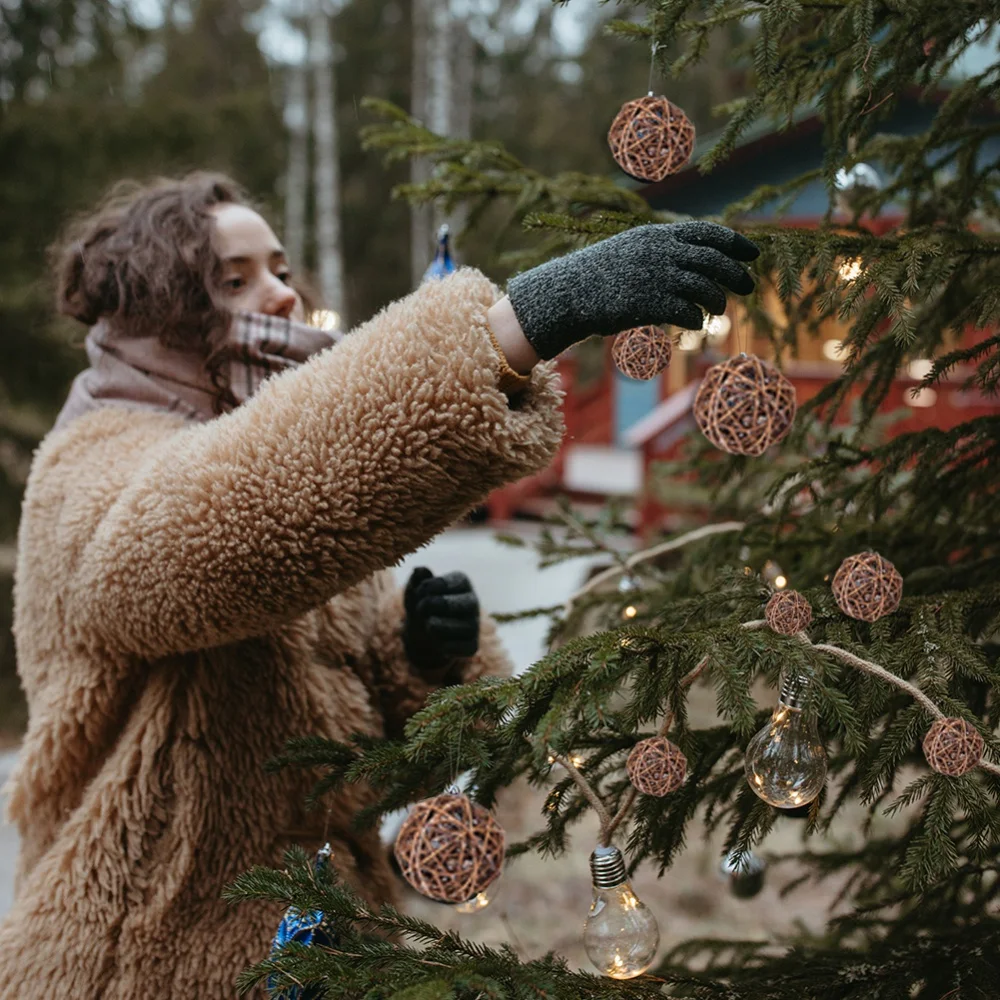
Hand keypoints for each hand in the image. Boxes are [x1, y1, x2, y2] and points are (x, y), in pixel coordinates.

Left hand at [402, 567, 479, 677]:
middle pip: (449, 604)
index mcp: (462, 582)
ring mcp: (474, 624)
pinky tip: (436, 640)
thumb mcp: (416, 589)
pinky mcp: (472, 645)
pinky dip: (440, 645)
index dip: (424, 589)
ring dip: (433, 627)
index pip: (442, 584)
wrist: (425, 632)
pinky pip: (455, 647)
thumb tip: (419, 570)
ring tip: (429, 624)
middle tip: (421, 609)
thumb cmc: (423, 605)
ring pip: (452, 627)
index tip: (419, 593)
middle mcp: (473, 601)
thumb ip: (418, 578)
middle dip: (428, 606)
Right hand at [504, 221, 759, 360]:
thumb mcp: (631, 250)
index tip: (753, 254)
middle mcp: (661, 253)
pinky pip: (687, 312)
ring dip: (717, 300)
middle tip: (748, 286)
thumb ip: (661, 250)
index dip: (735, 243)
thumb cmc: (600, 276)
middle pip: (713, 261)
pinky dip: (696, 318)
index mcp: (658, 236)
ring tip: (718, 308)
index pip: (707, 234)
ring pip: (704, 288)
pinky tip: (696, 323)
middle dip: (735, 273)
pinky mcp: (649, 304)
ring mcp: (656, 278)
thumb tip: (693, 260)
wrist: (568, 293)